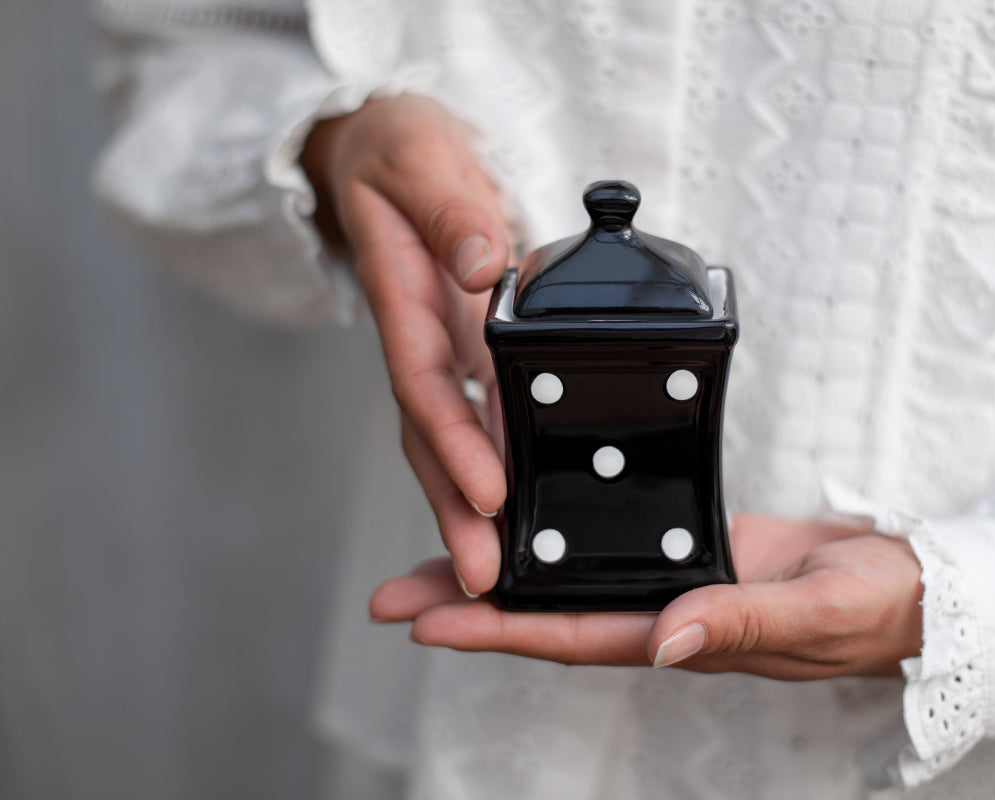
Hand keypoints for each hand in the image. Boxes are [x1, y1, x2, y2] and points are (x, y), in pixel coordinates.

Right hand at [302, 95, 508, 594]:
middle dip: (454, 509)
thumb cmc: (400, 151)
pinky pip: (474, 419)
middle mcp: (421, 339)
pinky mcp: (464, 352)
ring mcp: (441, 351)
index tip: (487, 492)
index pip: (427, 382)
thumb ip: (452, 211)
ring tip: (495, 576)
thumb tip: (482, 265)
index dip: (455, 441)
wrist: (382, 152)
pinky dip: (488, 467)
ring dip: (466, 508)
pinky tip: (510, 513)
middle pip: (431, 437)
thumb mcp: (424, 159)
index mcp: (407, 299)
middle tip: (485, 579)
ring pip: (448, 442)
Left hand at [369, 515, 924, 679]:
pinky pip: (607, 545)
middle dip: (469, 606)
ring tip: (434, 558)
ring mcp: (672, 580)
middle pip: (547, 614)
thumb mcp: (815, 610)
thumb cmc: (873, 605)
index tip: (427, 623)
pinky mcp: (688, 546)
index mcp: (684, 636)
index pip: (573, 637)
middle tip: (392, 594)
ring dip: (502, 568)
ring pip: (569, 579)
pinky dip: (560, 534)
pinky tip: (529, 519)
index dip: (496, 633)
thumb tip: (666, 641)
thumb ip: (742, 621)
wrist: (909, 582)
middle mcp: (663, 614)